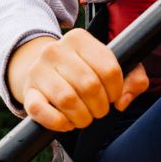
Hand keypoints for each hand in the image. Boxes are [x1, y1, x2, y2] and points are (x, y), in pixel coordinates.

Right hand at [6, 30, 148, 132]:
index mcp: (80, 39)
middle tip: (99, 110)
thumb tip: (123, 101)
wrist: (41, 70)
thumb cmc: (83, 70)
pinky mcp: (28, 92)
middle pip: (90, 86)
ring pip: (68, 99)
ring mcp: (38, 70)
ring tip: (84, 118)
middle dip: (100, 107)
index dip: (116, 90)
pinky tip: (66, 122)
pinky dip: (58, 123)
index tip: (113, 96)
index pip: (109, 69)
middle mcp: (56, 50)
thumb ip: (133, 78)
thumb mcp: (109, 65)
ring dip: (82, 117)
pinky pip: (41, 111)